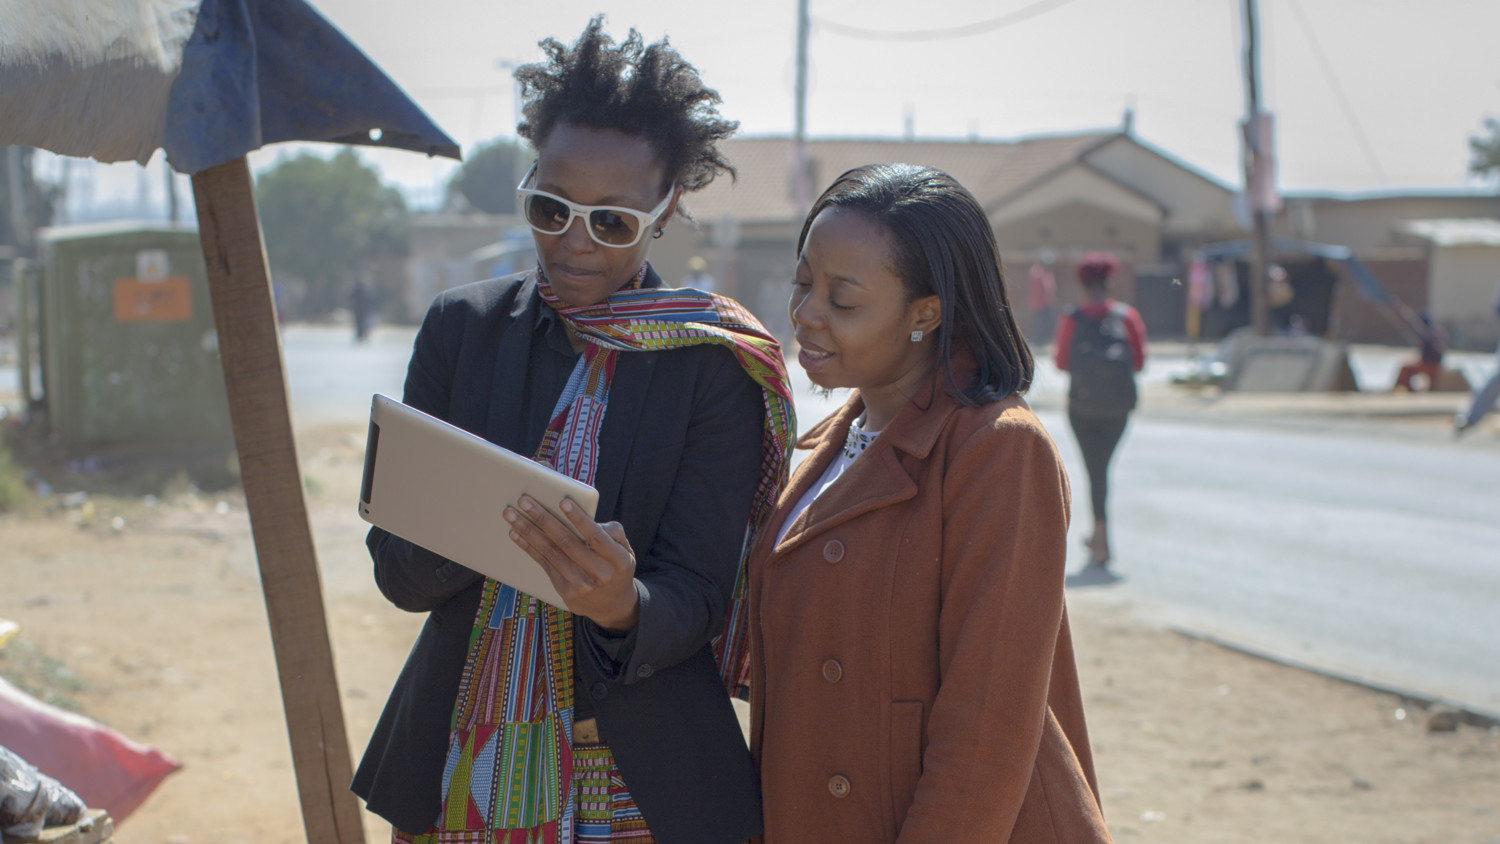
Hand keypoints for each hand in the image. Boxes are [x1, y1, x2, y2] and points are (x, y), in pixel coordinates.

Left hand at [503, 495, 639, 630]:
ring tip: (512, 514)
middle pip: (567, 543)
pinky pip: (543, 564)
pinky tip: (516, 533)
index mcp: (618, 561)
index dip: (579, 519)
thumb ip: (613, 532)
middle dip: (543, 519)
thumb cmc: (616, 567)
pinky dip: (528, 547)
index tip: (563, 502)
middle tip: (525, 501)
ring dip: (528, 531)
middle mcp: (599, 575)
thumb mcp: (626, 550)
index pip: (596, 537)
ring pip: (550, 553)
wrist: (612, 605)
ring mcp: (579, 585)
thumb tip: (586, 519)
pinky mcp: (564, 590)